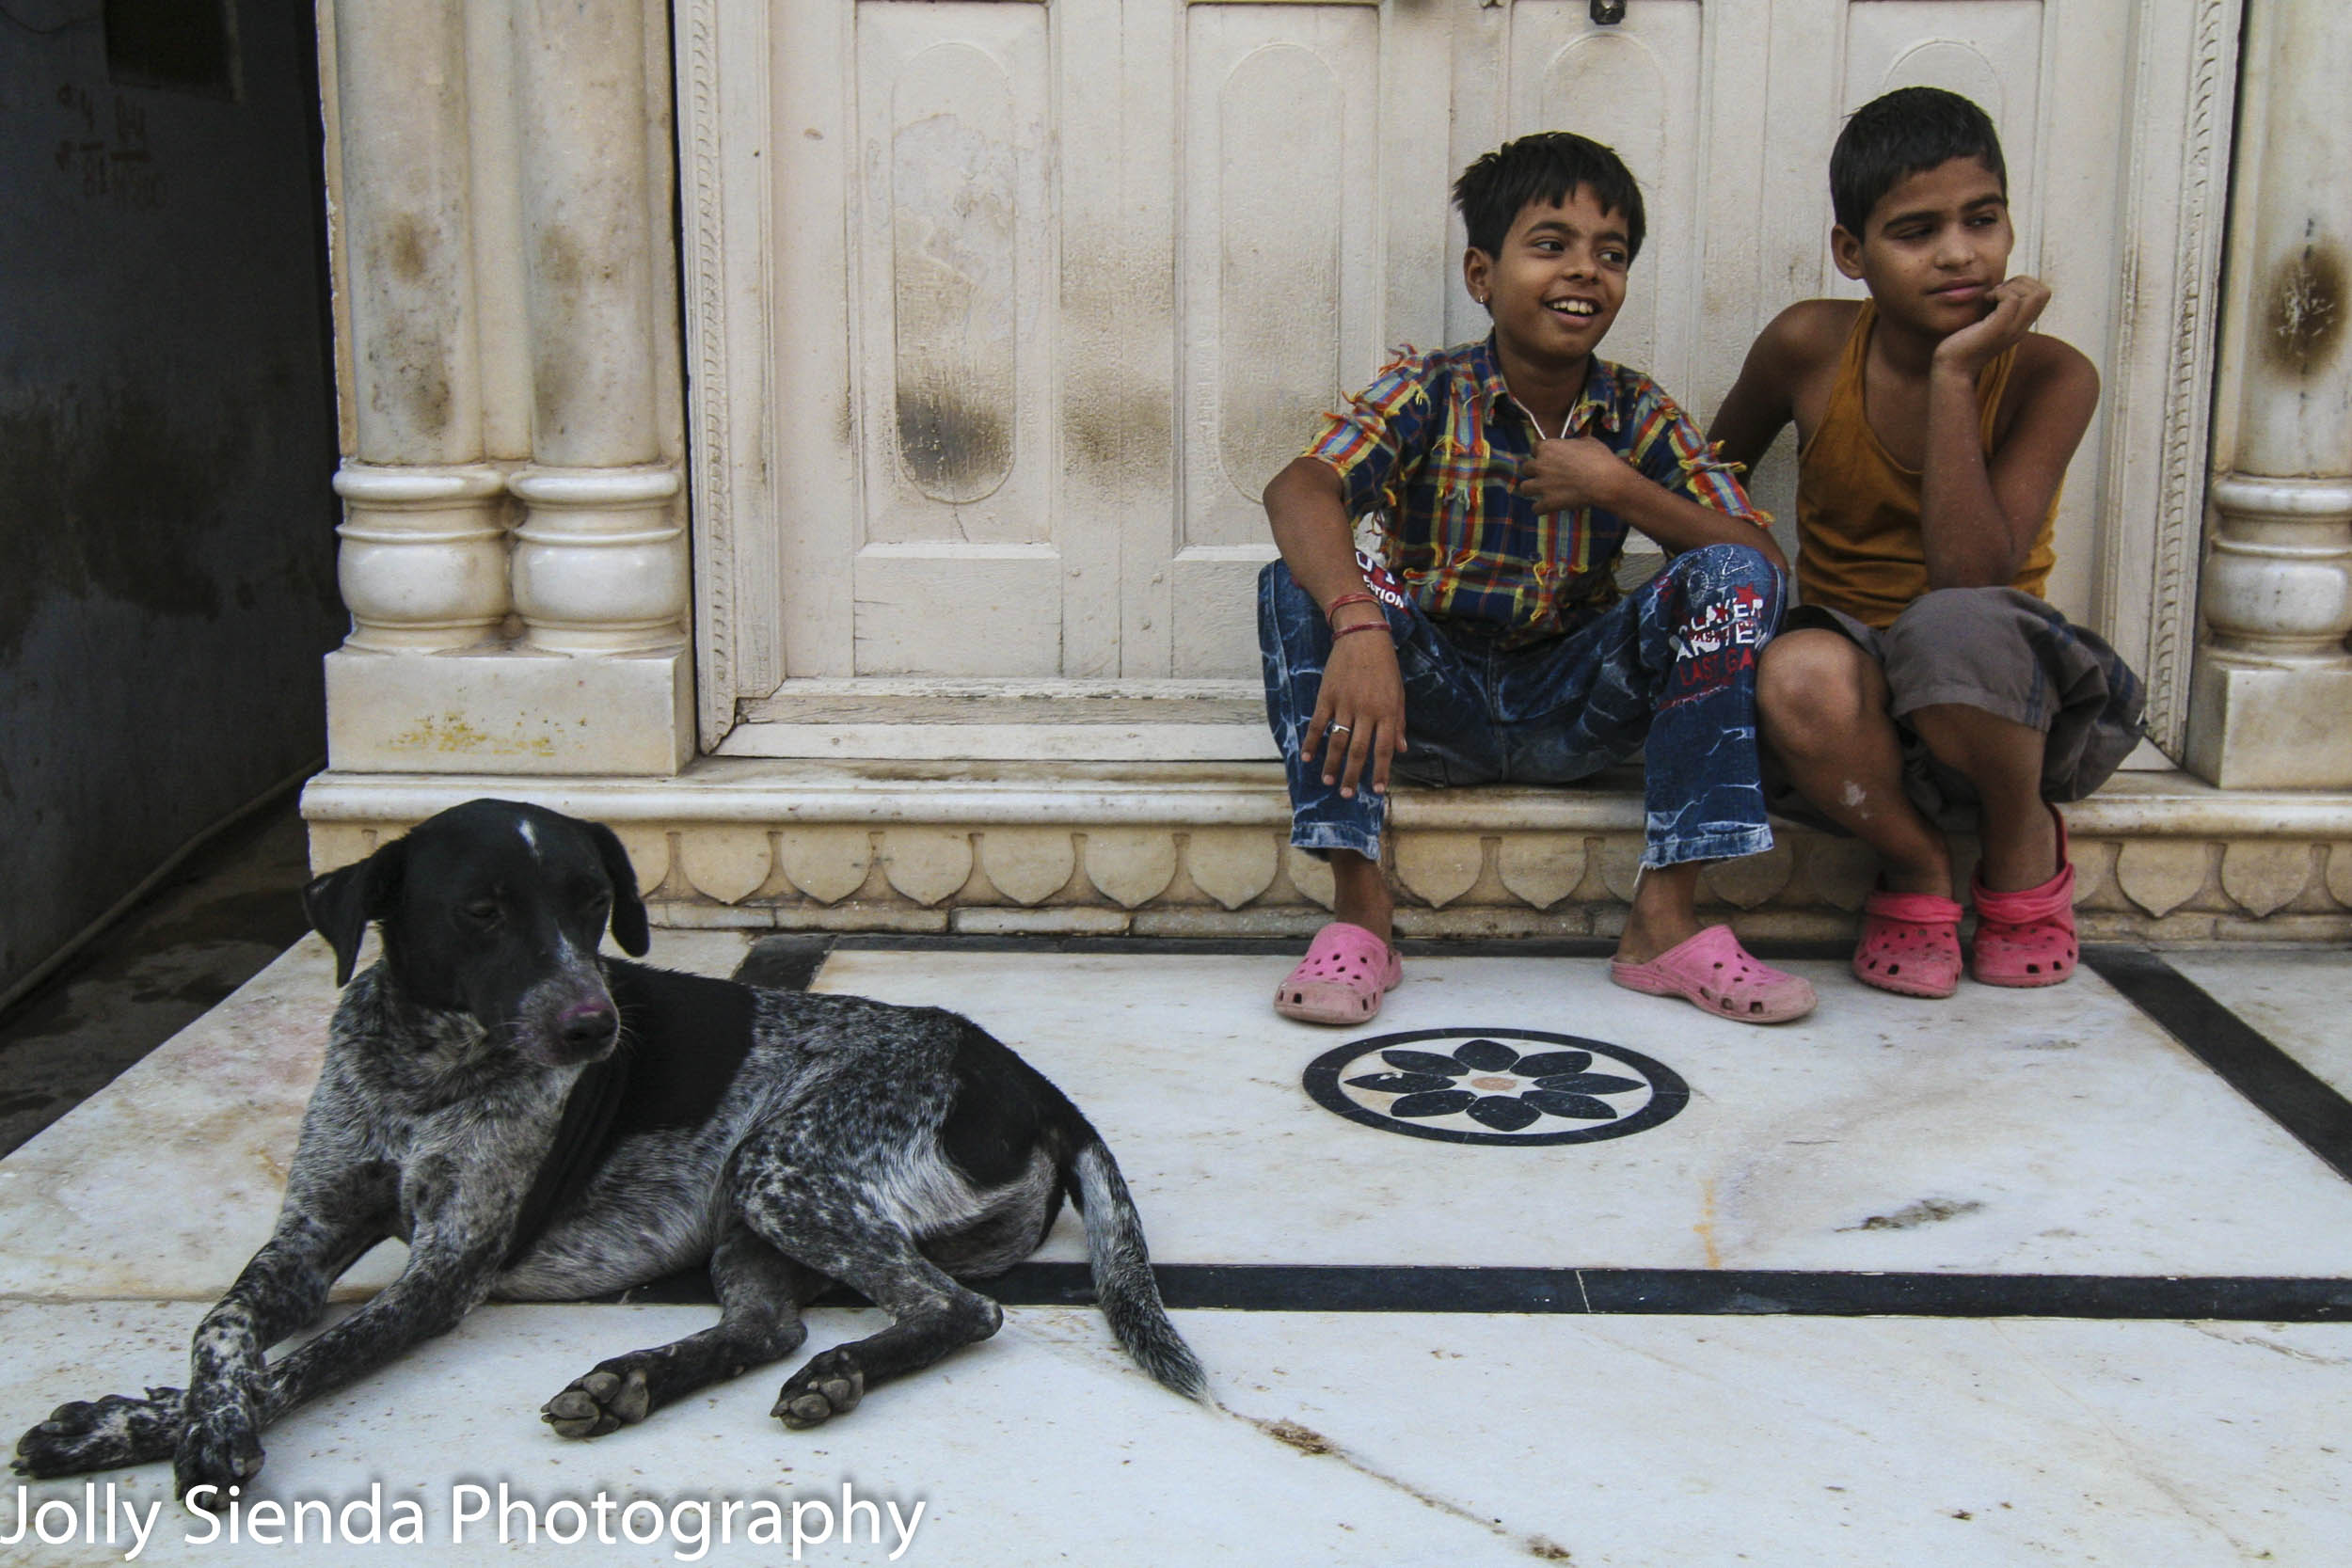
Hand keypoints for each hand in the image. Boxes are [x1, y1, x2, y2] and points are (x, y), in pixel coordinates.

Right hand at [1307, 627, 1406, 797]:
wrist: (1362, 637)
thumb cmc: (1385, 666)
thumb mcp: (1399, 693)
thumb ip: (1399, 723)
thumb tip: (1402, 749)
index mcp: (1387, 712)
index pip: (1384, 749)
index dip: (1380, 771)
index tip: (1376, 790)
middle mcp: (1366, 711)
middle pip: (1358, 750)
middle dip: (1352, 775)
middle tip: (1346, 794)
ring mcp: (1345, 704)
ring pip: (1337, 741)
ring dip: (1331, 764)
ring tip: (1328, 782)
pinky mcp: (1327, 696)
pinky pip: (1318, 723)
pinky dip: (1311, 742)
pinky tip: (1307, 757)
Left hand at [1512, 436, 1632, 513]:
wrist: (1606, 481)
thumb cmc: (1600, 459)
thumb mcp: (1588, 442)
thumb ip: (1574, 443)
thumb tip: (1573, 445)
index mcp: (1548, 448)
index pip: (1534, 448)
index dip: (1541, 454)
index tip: (1548, 458)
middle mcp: (1540, 465)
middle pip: (1526, 468)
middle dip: (1534, 472)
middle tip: (1546, 475)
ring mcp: (1542, 484)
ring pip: (1524, 488)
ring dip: (1532, 490)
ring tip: (1542, 492)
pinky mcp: (1548, 502)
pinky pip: (1535, 508)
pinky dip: (1541, 508)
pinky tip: (1548, 507)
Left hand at [1933, 274, 2049, 372]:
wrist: (1951, 369)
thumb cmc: (1962, 343)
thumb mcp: (1985, 322)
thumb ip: (1997, 307)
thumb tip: (1999, 286)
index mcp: (2021, 325)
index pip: (2043, 294)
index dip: (2024, 284)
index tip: (2001, 292)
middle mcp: (2021, 328)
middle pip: (2044, 292)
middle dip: (2020, 282)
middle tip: (1997, 292)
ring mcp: (2011, 329)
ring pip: (2034, 295)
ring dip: (2010, 287)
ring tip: (1990, 297)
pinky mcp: (1997, 329)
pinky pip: (2012, 300)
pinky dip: (1998, 293)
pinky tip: (1984, 301)